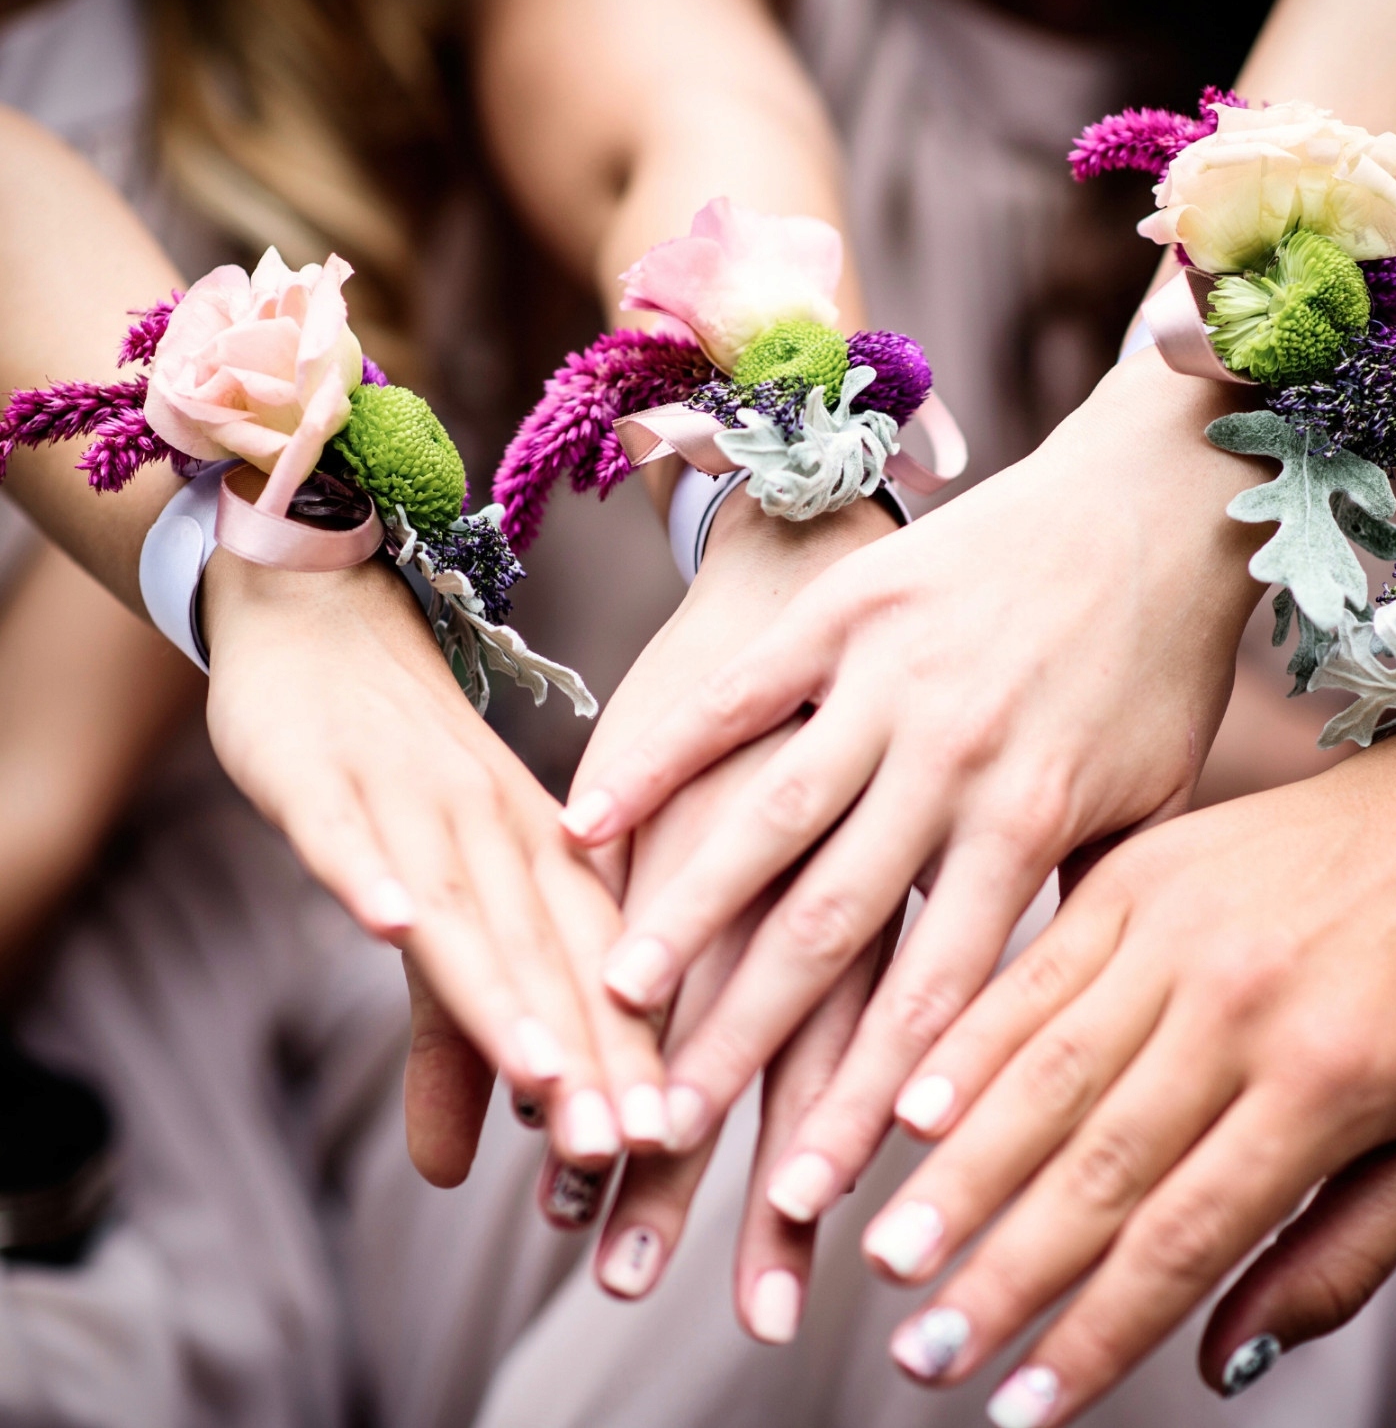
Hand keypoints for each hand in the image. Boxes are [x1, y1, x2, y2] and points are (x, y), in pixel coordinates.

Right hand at [201, 550, 665, 1181]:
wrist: (327, 622)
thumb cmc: (402, 780)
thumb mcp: (439, 910)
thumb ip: (450, 1038)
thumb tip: (453, 1176)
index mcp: (546, 861)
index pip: (596, 971)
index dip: (628, 1053)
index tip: (669, 1143)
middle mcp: (498, 833)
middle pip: (546, 955)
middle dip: (587, 1051)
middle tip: (626, 1144)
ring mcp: (414, 801)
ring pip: (465, 906)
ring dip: (502, 991)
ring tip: (541, 1076)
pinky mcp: (323, 775)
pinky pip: (350, 831)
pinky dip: (369, 875)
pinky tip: (391, 928)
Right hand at [567, 355, 1268, 1222]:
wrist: (1152, 504)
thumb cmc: (1153, 673)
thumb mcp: (1147, 809)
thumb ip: (1078, 918)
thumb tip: (1027, 1054)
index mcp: (1033, 822)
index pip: (933, 995)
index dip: (862, 1105)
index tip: (798, 1202)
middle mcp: (952, 760)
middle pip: (830, 923)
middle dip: (745, 1039)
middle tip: (666, 1131)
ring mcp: (890, 681)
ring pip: (769, 815)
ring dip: (686, 911)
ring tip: (613, 998)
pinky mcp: (846, 615)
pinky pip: (735, 698)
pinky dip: (658, 760)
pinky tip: (586, 826)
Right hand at [859, 694, 1395, 1422]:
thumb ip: (1335, 1262)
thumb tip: (1217, 1366)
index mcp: (1327, 1084)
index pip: (1186, 1238)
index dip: (1097, 1336)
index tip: (1020, 1412)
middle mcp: (1243, 1007)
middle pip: (1100, 1168)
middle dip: (1003, 1276)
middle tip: (922, 1356)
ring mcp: (1182, 933)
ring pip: (1048, 1075)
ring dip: (961, 1176)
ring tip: (889, 1257)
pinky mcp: (1139, 874)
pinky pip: (1034, 974)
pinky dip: (968, 1046)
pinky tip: (908, 1112)